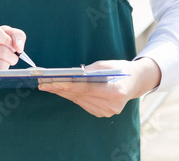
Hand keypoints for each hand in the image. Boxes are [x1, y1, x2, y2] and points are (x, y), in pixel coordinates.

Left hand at [37, 57, 161, 117]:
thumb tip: (70, 75)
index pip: (86, 88)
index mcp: (116, 91)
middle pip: (80, 95)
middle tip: (43, 83)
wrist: (135, 82)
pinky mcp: (103, 113)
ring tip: (47, 85)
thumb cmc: (119, 69)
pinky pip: (83, 103)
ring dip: (62, 93)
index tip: (51, 82)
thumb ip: (89, 72)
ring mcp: (108, 111)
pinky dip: (71, 96)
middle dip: (60, 88)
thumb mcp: (105, 65)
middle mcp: (113, 105)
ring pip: (79, 100)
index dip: (67, 85)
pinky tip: (60, 90)